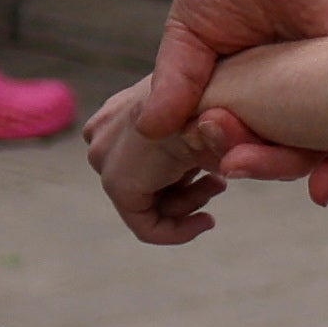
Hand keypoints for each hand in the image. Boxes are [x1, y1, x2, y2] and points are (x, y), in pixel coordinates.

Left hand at [83, 81, 233, 243]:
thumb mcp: (207, 117)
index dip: (181, 176)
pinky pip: (144, 225)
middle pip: (142, 182)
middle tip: (219, 183)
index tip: (217, 180)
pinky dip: (177, 231)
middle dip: (184, 189)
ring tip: (218, 186)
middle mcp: (103, 129)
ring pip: (143, 202)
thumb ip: (196, 135)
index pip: (140, 162)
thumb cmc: (224, 101)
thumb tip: (210, 160)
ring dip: (187, 202)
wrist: (218, 95)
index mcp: (119, 110)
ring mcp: (103, 154)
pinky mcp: (117, 182)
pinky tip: (207, 221)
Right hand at [130, 0, 327, 220]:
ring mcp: (327, 89)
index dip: (217, 160)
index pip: (241, 148)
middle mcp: (295, 98)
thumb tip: (151, 132)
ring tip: (237, 160)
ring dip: (276, 168)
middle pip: (279, 159)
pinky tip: (319, 188)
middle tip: (219, 162)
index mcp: (256, 94)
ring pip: (312, 154)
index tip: (192, 152)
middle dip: (247, 167)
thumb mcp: (188, 39)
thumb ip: (173, 87)